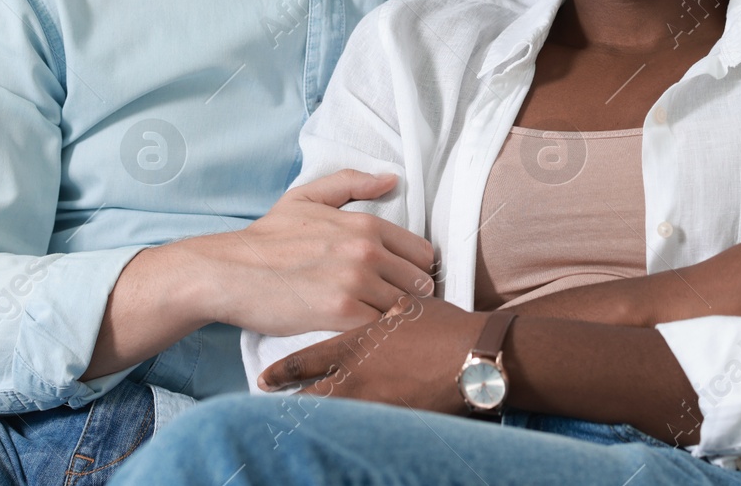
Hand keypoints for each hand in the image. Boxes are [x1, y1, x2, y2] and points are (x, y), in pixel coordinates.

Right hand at [193, 169, 435, 336]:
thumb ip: (351, 184)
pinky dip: (376, 337)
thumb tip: (390, 179)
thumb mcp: (306, 197)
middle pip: (421, 285)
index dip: (414, 271)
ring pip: (405, 310)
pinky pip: (381, 330)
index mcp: (366, 225)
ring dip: (394, 320)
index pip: (422, 254)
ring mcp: (356, 283)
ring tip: (378, 326)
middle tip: (390, 309)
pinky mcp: (341, 314)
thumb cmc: (266, 238)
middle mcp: (367, 251)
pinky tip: (361, 336)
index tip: (399, 284)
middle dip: (410, 298)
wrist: (228, 271)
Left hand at [259, 295, 478, 413]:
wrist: (476, 356)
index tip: (264, 381)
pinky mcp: (394, 420)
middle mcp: (356, 376)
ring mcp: (373, 402)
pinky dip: (349, 432)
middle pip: (311, 399)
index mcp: (354, 343)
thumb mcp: (407, 306)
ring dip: (316, 421)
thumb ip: (383, 307)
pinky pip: (362, 429)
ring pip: (332, 417)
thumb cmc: (444, 326)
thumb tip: (379, 302)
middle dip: (291, 408)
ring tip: (298, 430)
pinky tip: (343, 438)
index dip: (282, 374)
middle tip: (270, 417)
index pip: (306, 362)